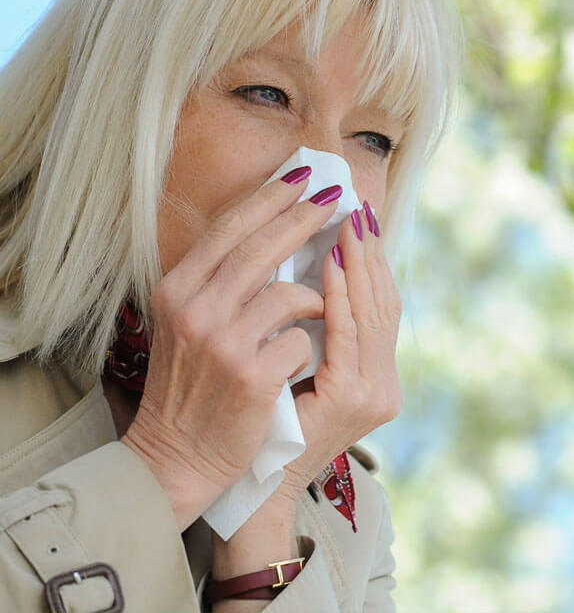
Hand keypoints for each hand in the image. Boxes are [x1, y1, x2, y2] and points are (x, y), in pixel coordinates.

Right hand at [121, 171, 337, 529]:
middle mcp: (195, 310)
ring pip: (290, 292)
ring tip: (325, 303)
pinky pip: (302, 339)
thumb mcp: (189, 324)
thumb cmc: (192, 386)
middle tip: (337, 197)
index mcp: (176, 290)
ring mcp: (223, 343)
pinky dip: (311, 343)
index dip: (269, 198)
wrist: (176, 456)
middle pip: (261, 247)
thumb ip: (221, 283)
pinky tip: (305, 355)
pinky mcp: (252, 375)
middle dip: (304, 217)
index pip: (229, 229)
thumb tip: (276, 231)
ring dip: (316, 295)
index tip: (303, 175)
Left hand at [278, 202, 403, 496]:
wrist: (253, 486)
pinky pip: (349, 335)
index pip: (382, 304)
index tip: (360, 216)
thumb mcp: (301, 371)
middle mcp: (384, 385)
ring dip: (358, 264)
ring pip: (373, 313)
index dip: (374, 259)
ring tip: (346, 223)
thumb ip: (315, 330)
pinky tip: (332, 265)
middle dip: (370, 251)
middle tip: (356, 207)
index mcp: (376, 377)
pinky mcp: (351, 399)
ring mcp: (373, 393)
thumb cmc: (266, 424)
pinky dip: (341, 296)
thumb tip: (311, 267)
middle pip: (385, 302)